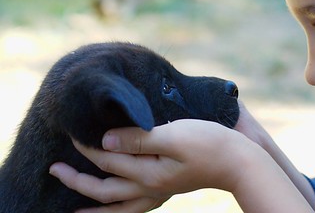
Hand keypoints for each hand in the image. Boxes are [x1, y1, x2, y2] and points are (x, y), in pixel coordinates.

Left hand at [50, 119, 256, 211]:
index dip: (86, 146)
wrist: (237, 160)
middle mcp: (149, 187)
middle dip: (76, 180)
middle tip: (54, 170)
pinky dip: (117, 209)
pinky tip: (115, 203)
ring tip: (74, 209)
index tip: (71, 132)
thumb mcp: (174, 135)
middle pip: (104, 188)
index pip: (107, 159)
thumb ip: (139, 139)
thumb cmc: (208, 142)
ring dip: (92, 205)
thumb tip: (105, 141)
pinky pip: (134, 206)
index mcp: (148, 172)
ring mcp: (158, 191)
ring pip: (117, 207)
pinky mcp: (167, 188)